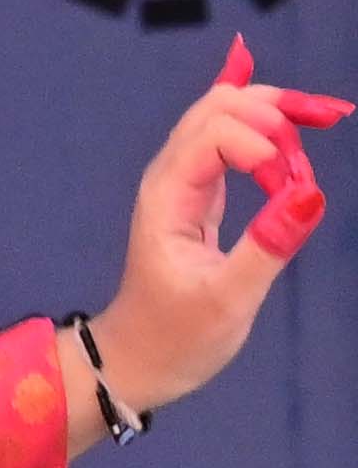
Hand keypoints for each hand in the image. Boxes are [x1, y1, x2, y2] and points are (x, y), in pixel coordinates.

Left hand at [78, 39, 335, 433]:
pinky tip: (291, 111)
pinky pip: (228, 139)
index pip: (213, 133)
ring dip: (275, 112)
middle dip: (274, 106)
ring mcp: (183, 182)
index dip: (261, 141)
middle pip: (218, 108)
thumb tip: (311, 193)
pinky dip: (266, 125)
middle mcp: (170, 178)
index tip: (291, 181)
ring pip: (224, 116)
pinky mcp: (200, 192)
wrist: (138, 360)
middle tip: (328, 122)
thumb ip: (268, 247)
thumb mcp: (228, 301)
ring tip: (323, 121)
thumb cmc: (176, 337)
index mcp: (167, 198)